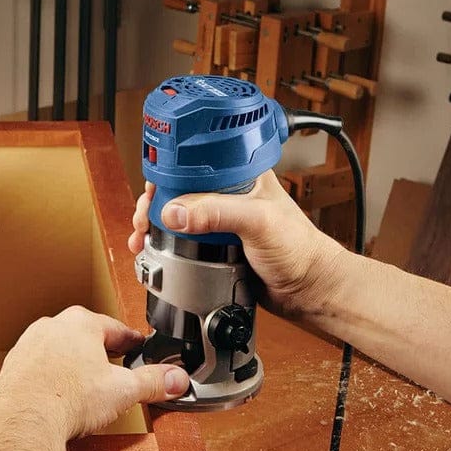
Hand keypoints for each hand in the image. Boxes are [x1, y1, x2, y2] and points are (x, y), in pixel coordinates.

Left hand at [0, 306, 190, 444]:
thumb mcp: (123, 390)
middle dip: (102, 352)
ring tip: (86, 387)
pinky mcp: (13, 368)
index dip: (131, 341)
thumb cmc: (66, 399)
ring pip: (60, 350)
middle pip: (86, 336)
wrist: (21, 421)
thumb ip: (153, 382)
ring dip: (74, 364)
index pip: (116, 328)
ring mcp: (29, 346)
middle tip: (115, 369)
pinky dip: (52, 378)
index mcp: (81, 323)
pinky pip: (40, 368)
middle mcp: (52, 328)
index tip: (137, 346)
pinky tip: (59, 397)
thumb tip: (176, 379)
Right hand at [128, 172, 347, 320]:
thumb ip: (217, 212)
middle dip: (153, 202)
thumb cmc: (299, 248)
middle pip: (177, 188)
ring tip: (144, 237)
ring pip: (177, 215)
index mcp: (239, 174)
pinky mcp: (215, 246)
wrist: (307, 289)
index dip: (167, 170)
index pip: (193, 160)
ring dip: (155, 225)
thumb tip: (175, 211)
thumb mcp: (258, 221)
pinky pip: (183, 240)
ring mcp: (220, 221)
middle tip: (144, 218)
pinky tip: (157, 250)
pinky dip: (165, 244)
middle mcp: (227, 194)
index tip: (151, 186)